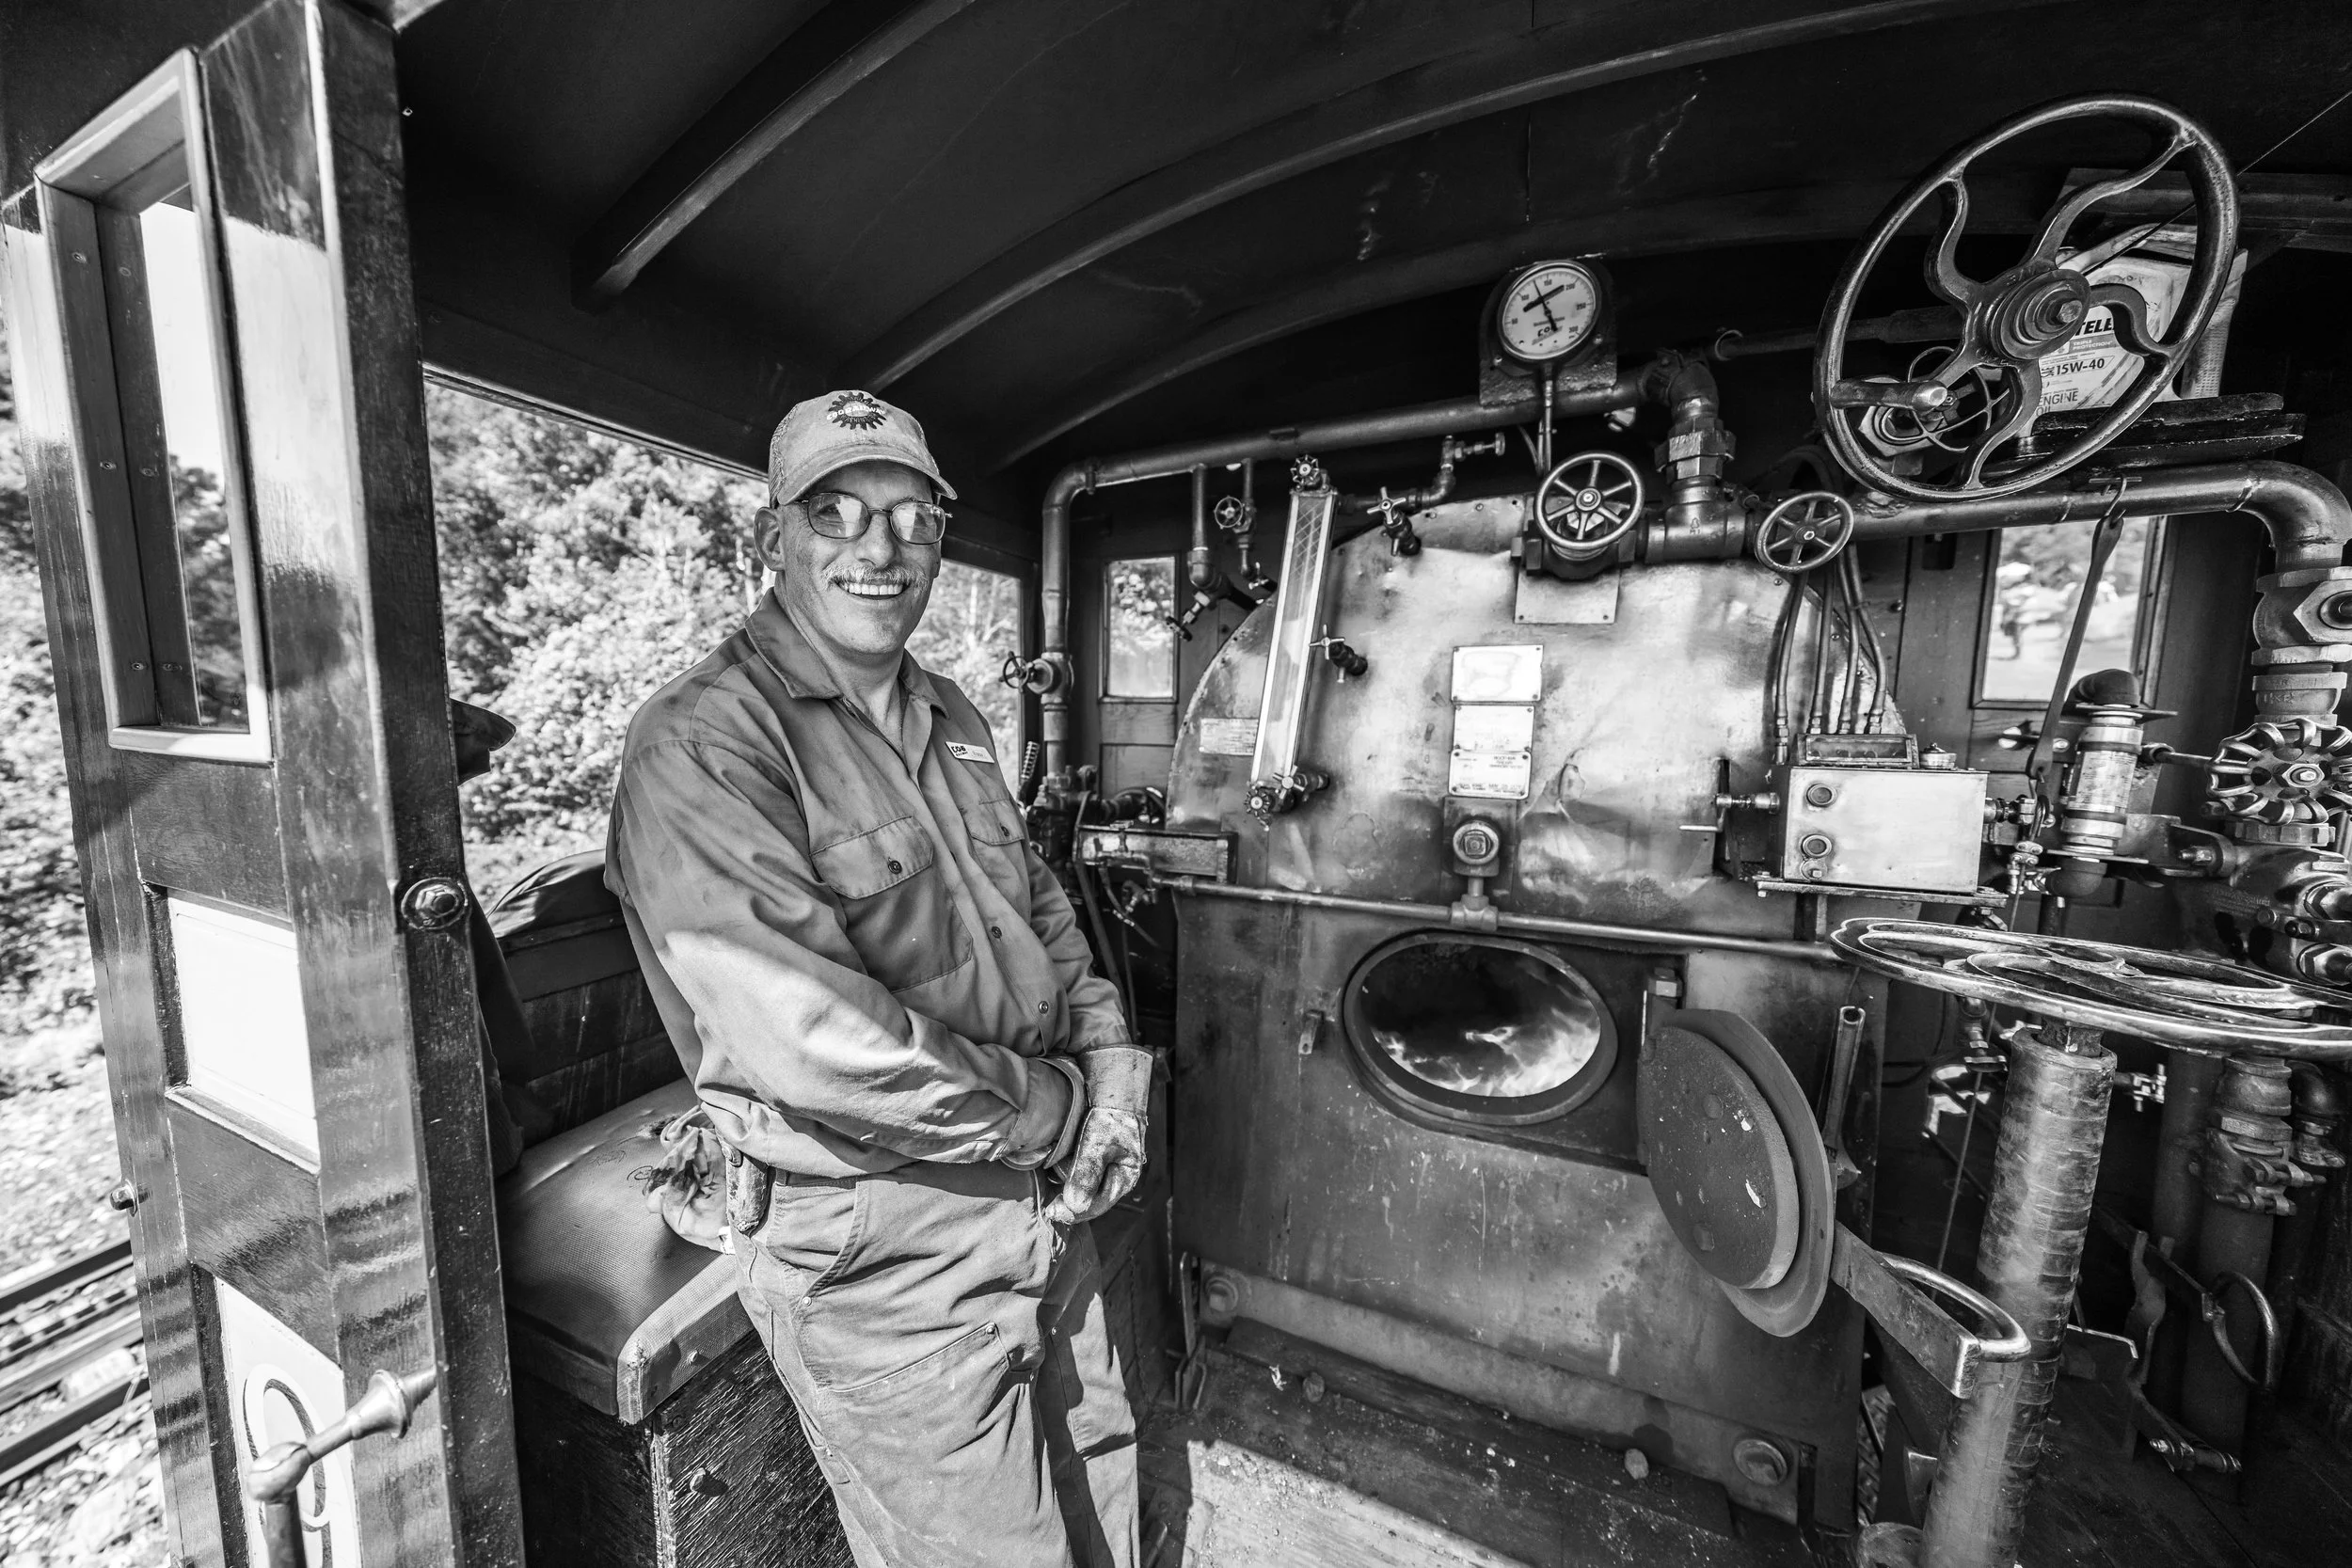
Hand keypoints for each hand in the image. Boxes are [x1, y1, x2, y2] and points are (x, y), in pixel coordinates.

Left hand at [1042, 1108, 1145, 1224]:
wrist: (1112, 1092)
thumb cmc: (1108, 1115)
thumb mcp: (1097, 1142)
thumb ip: (1086, 1172)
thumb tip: (1075, 1204)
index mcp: (1124, 1177)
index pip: (1098, 1205)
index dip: (1074, 1212)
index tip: (1052, 1213)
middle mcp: (1116, 1178)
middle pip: (1091, 1202)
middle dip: (1070, 1206)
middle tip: (1048, 1209)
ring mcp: (1106, 1171)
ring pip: (1085, 1191)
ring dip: (1068, 1195)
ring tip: (1050, 1195)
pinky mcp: (1095, 1162)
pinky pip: (1081, 1179)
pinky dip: (1068, 1181)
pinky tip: (1055, 1178)